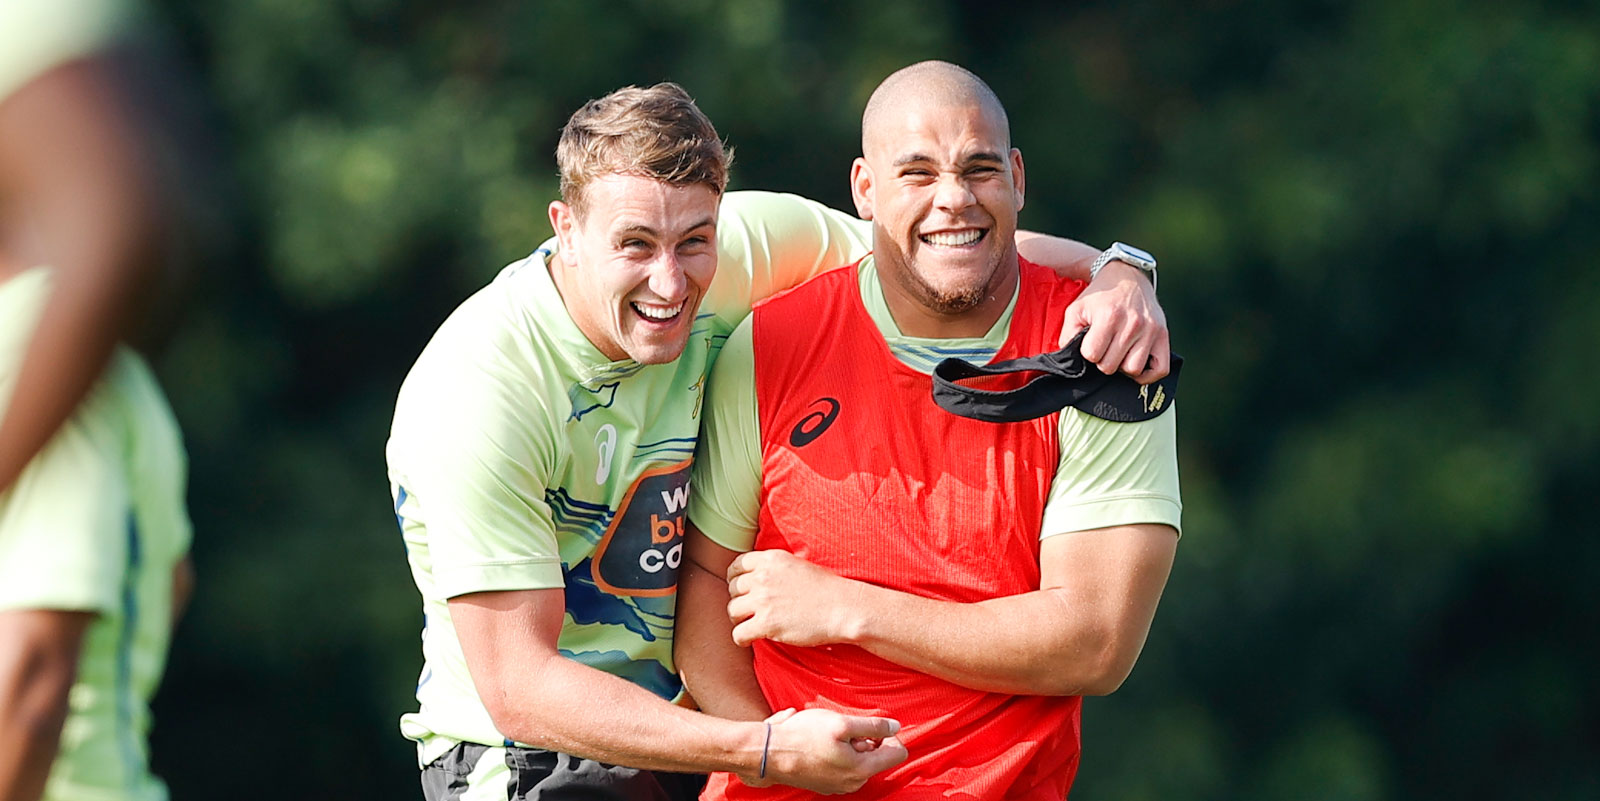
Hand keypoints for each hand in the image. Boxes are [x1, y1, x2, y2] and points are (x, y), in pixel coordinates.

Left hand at [727, 550, 862, 646]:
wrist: (842, 608)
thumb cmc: (826, 589)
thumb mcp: (797, 565)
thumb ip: (773, 568)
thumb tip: (755, 577)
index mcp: (771, 559)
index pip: (736, 566)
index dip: (735, 579)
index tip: (740, 590)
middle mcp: (763, 577)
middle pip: (732, 588)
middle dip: (739, 600)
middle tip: (750, 610)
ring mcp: (763, 600)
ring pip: (732, 610)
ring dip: (739, 619)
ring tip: (750, 624)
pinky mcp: (766, 623)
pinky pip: (739, 633)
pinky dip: (741, 638)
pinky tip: (750, 639)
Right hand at [740, 708, 906, 793]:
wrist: (770, 753)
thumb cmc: (804, 736)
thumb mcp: (842, 723)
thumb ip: (874, 725)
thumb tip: (896, 726)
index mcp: (862, 769)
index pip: (898, 753)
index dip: (889, 735)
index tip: (870, 726)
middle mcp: (854, 783)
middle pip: (878, 758)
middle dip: (867, 740)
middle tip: (844, 730)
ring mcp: (839, 786)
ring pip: (860, 762)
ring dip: (851, 747)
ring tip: (830, 737)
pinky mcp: (826, 784)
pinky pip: (844, 768)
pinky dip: (839, 755)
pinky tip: (821, 746)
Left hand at [1060, 260, 1169, 382]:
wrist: (1128, 277)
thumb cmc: (1100, 296)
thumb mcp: (1076, 309)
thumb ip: (1067, 335)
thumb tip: (1068, 358)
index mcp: (1109, 316)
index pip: (1092, 355)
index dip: (1088, 352)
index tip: (1091, 342)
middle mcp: (1133, 324)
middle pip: (1111, 366)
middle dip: (1103, 360)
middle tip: (1105, 346)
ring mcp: (1151, 331)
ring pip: (1133, 370)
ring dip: (1122, 366)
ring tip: (1119, 353)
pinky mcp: (1163, 336)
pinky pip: (1160, 369)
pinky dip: (1148, 375)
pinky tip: (1135, 362)